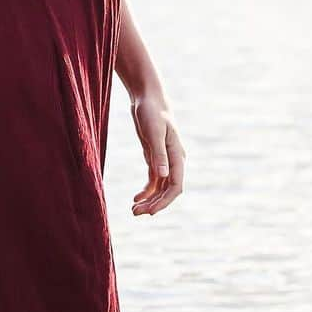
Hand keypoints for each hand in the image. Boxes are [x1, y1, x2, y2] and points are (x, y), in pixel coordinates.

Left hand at [129, 89, 185, 215]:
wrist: (148, 98)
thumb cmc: (151, 112)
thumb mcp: (153, 132)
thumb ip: (158, 154)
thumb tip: (163, 176)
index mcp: (177, 156)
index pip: (176, 186)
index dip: (164, 201)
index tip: (150, 212)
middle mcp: (173, 161)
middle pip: (167, 190)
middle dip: (154, 204)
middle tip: (135, 213)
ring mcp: (165, 160)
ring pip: (161, 187)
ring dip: (150, 200)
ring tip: (134, 210)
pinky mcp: (155, 157)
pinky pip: (154, 180)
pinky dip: (147, 191)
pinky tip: (137, 198)